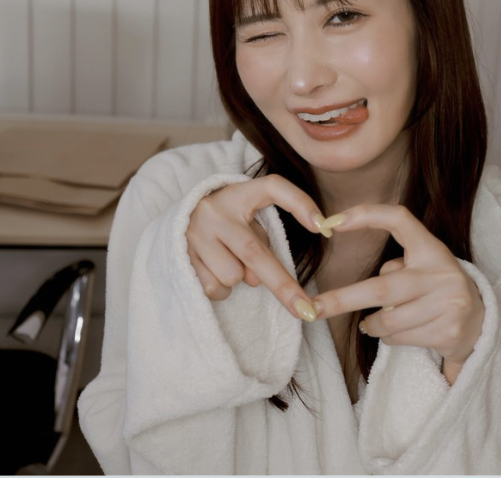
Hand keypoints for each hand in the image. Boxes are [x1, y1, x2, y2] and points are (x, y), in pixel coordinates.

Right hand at [185, 174, 324, 320]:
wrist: (175, 222)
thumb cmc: (224, 223)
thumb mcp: (244, 219)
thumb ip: (260, 242)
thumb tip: (258, 281)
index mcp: (239, 194)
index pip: (274, 188)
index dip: (300, 204)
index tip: (324, 227)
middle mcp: (216, 209)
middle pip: (256, 253)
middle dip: (284, 287)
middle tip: (306, 311)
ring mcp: (195, 232)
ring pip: (233, 275)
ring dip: (238, 280)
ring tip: (226, 261)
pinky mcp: (180, 254)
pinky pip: (213, 287)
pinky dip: (220, 289)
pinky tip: (211, 270)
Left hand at [312, 204, 484, 376]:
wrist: (481, 323)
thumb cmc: (435, 289)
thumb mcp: (422, 267)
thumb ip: (395, 267)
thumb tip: (356, 289)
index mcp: (432, 248)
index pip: (400, 219)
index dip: (367, 215)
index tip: (332, 222)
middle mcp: (442, 272)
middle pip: (381, 288)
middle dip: (342, 300)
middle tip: (311, 308)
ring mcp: (448, 303)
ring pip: (387, 321)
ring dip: (371, 325)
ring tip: (374, 323)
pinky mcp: (449, 331)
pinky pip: (399, 338)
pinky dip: (389, 338)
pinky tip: (403, 332)